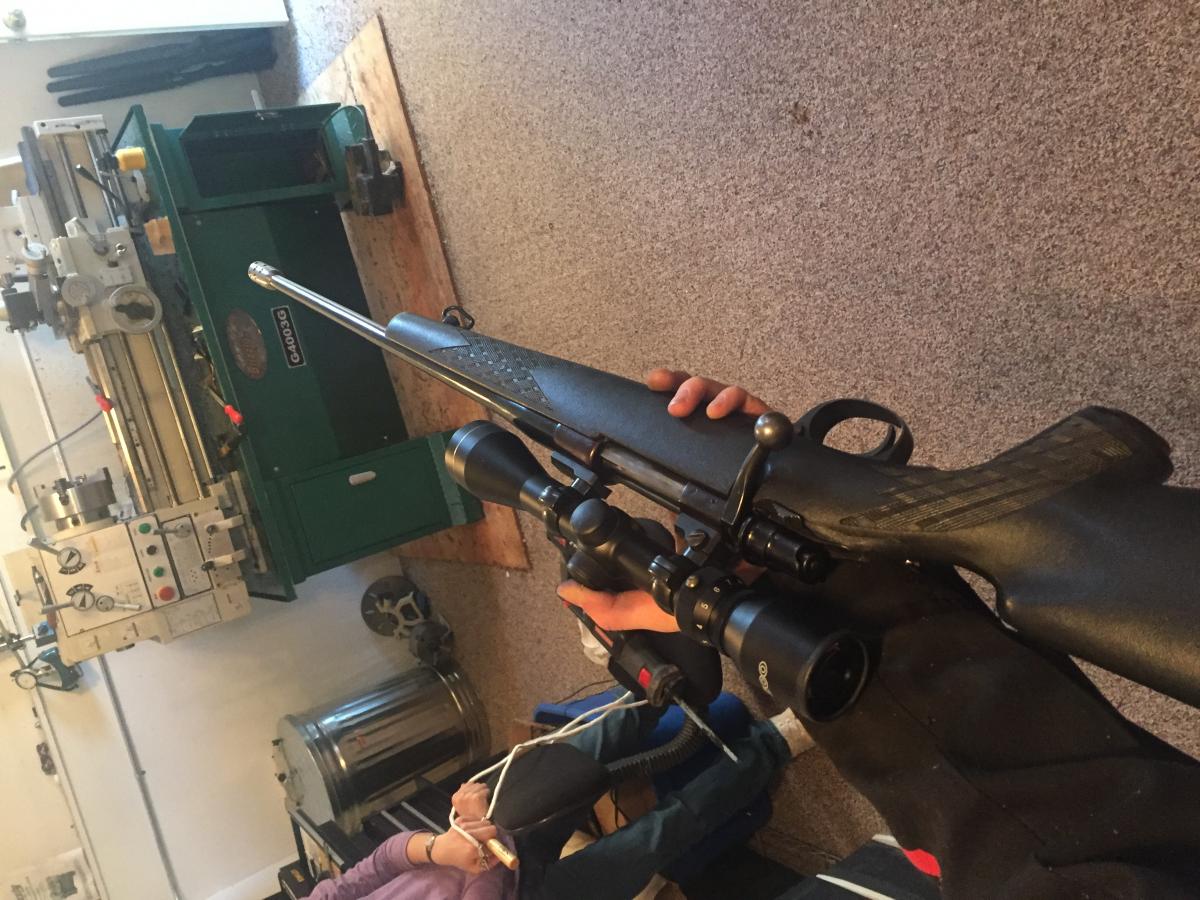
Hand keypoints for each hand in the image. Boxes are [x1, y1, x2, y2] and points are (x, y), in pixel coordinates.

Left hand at [429, 820, 498, 873]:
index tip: (490, 846)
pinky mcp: (461, 818)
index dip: (493, 844)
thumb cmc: (458, 859)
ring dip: (484, 829)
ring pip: (485, 822)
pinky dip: (477, 824)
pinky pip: (477, 818)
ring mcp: (464, 824)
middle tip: (486, 840)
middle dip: (491, 834)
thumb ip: (489, 863)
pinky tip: (471, 830)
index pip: (492, 840)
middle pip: (491, 828)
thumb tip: (499, 855)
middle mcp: (469, 834)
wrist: (441, 849)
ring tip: (478, 835)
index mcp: (473, 848)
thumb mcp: (474, 868)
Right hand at [451, 782, 489, 819]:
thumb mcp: (464, 806)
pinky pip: (484, 790)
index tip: (476, 792)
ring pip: (479, 786)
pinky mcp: (476, 797)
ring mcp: (468, 797)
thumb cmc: (471, 818)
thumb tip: (463, 784)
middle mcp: (460, 797)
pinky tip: (486, 798)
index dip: (473, 787)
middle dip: (478, 788)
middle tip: (482, 795)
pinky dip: (487, 793)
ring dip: (483, 790)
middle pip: (473, 784)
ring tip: (484, 797)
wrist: (478, 827)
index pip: (466, 785)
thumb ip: (463, 794)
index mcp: (455, 798)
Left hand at [557, 369, 771, 631]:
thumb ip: (610, 603)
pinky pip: (759, 413)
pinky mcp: (768, 452)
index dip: (663, 404)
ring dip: (703, 391)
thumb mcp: (653, 599)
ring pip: (724, 399)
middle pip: (699, 405)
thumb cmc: (712, 589)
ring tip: (687, 407)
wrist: (758, 595)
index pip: (673, 433)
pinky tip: (721, 413)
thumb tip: (569, 592)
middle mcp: (714, 463)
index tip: (644, 393)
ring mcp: (742, 455)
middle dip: (681, 387)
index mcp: (687, 486)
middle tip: (666, 405)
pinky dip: (739, 402)